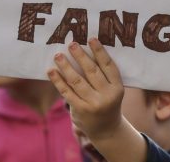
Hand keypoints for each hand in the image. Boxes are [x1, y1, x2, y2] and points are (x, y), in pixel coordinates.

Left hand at [48, 39, 146, 161]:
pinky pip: (66, 92)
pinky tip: (51, 71)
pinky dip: (58, 80)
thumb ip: (102, 75)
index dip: (100, 52)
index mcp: (117, 88)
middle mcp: (107, 96)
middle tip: (71, 43)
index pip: (108, 66)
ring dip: (66, 66)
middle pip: (92, 71)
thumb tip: (81, 51)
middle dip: (80, 56)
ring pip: (77, 81)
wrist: (106, 130)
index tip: (91, 39)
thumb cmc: (107, 102)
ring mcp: (93, 104)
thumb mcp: (111, 90)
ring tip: (58, 55)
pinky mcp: (80, 110)